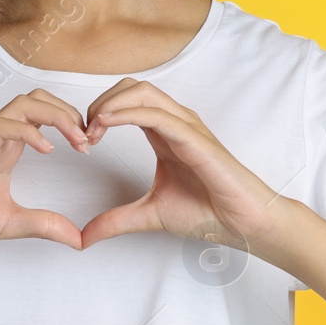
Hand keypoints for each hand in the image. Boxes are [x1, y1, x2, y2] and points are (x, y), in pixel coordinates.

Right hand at [0, 89, 92, 263]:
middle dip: (68, 111)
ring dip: (56, 115)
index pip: (44, 115)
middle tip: (88, 139)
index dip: (72, 123)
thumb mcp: (13, 224)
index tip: (91, 146)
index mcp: (8, 150)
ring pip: (24, 104)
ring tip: (76, 139)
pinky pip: (3, 126)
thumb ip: (45, 225)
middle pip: (38, 99)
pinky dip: (30, 132)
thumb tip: (79, 238)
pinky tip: (47, 150)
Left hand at [77, 78, 292, 251]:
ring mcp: (186, 127)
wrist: (242, 224)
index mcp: (164, 133)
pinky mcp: (195, 138)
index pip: (127, 100)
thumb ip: (116, 221)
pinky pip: (157, 115)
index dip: (99, 112)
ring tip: (93, 129)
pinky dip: (127, 114)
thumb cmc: (207, 212)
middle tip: (84, 133)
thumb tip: (83, 237)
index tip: (83, 141)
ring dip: (110, 104)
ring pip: (142, 93)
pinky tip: (106, 125)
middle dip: (101, 101)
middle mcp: (175, 122)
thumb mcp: (149, 215)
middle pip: (131, 87)